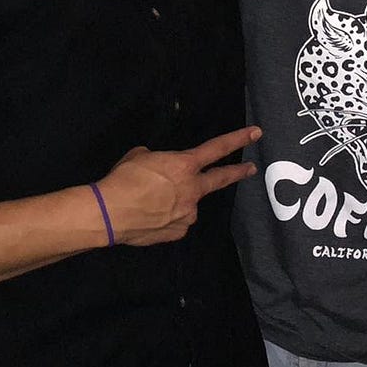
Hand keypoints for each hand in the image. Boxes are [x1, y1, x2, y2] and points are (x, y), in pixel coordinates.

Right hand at [97, 125, 260, 245]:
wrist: (109, 213)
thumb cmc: (123, 179)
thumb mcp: (139, 156)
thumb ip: (156, 159)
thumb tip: (156, 167)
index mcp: (184, 166)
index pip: (217, 148)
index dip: (238, 139)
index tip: (256, 134)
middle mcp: (192, 190)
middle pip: (220, 179)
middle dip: (238, 173)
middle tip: (251, 169)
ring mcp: (188, 213)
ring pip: (188, 204)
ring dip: (177, 201)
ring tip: (150, 203)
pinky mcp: (178, 232)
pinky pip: (176, 221)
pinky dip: (166, 218)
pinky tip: (150, 217)